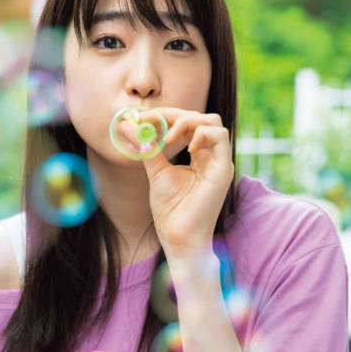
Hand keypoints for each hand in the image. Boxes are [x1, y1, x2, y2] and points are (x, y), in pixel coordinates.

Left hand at [141, 107, 234, 254]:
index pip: (188, 123)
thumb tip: (127, 125)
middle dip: (172, 114)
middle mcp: (212, 156)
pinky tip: (184, 146)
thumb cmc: (171, 211)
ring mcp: (220, 162)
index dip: (165, 115)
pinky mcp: (223, 170)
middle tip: (148, 119)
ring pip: (213, 121)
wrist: (179, 238)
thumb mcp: (156, 171)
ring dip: (186, 121)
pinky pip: (220, 136)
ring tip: (167, 137)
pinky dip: (200, 133)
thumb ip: (147, 147)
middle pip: (200, 117)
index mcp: (200, 156)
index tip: (141, 117)